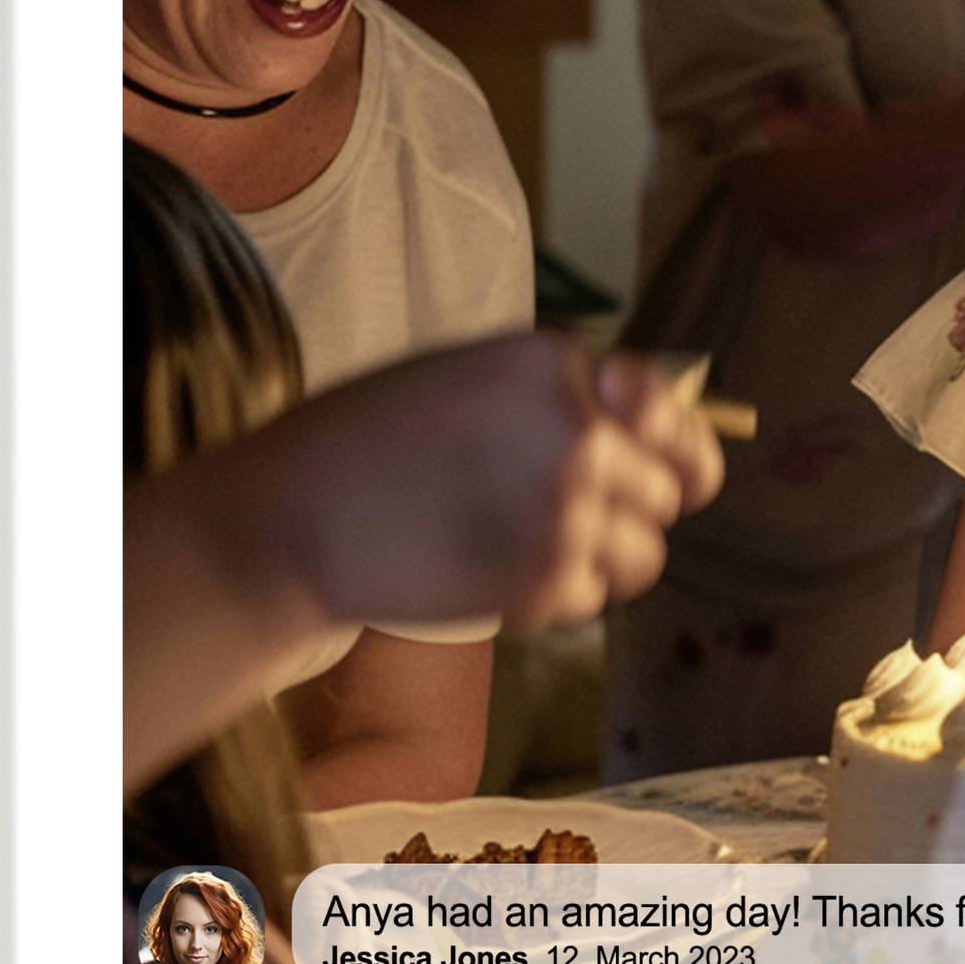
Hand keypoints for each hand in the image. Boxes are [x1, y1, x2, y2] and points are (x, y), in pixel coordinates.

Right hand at [263, 332, 726, 632]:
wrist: (290, 519)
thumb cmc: (364, 441)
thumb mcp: (468, 375)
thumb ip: (558, 393)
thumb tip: (649, 422)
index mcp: (555, 365)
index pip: (670, 414)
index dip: (674, 448)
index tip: (660, 468)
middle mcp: (578, 430)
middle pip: (667, 491)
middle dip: (627, 508)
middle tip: (563, 516)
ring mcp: (567, 509)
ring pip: (644, 554)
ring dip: (602, 559)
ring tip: (533, 548)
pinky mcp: (545, 580)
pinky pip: (591, 598)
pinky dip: (555, 597)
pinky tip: (497, 574)